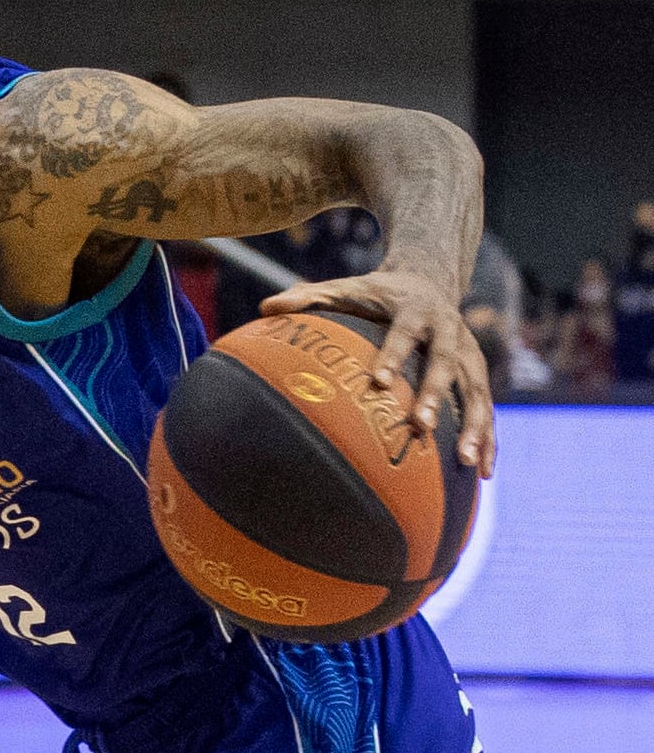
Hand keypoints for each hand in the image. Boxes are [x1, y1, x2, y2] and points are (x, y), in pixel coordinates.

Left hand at [262, 270, 495, 475]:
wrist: (427, 280)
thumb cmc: (376, 293)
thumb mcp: (345, 287)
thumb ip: (308, 296)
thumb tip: (265, 307)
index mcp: (416, 309)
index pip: (404, 332)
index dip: (393, 355)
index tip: (378, 381)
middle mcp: (450, 330)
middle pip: (447, 363)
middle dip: (435, 394)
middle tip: (420, 426)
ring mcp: (470, 352)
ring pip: (477, 390)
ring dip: (474, 426)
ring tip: (466, 462)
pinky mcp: (478, 372)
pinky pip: (485, 407)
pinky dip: (487, 437)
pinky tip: (482, 472)